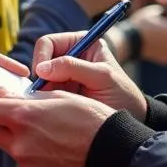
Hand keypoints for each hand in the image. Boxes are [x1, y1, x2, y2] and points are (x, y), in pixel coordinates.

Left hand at [0, 90, 114, 166]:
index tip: (8, 104)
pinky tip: (63, 155)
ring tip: (58, 139)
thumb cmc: (93, 121)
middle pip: (0, 134)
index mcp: (23, 117)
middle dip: (13, 127)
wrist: (115, 156)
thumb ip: (28, 96)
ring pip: (17, 152)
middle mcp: (21, 144)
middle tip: (38, 122)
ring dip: (28, 145)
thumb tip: (5, 95)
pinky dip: (42, 162)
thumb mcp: (62, 96)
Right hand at [31, 32, 145, 117]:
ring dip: (42, 91)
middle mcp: (70, 57)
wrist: (127, 123)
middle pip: (41, 61)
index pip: (49, 42)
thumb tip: (41, 68)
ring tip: (54, 104)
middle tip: (43, 95)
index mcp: (82, 43)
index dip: (42, 57)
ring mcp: (64, 77)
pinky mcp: (61, 95)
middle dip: (40, 77)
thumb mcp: (102, 77)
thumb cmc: (122, 95)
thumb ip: (74, 68)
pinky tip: (55, 110)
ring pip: (40, 80)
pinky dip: (45, 101)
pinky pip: (43, 95)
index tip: (41, 76)